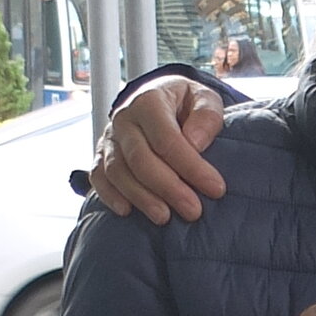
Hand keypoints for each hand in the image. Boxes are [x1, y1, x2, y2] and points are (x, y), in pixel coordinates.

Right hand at [90, 79, 229, 223]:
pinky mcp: (101, 155)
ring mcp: (109, 139)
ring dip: (141, 198)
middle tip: (193, 211)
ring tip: (164, 218)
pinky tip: (127, 211)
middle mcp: (124, 119)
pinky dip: (109, 195)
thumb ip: (206, 115)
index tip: (216, 188)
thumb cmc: (183, 102)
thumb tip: (195, 142)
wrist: (156, 97)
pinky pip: (99, 177)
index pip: (167, 139)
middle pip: (141, 159)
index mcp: (149, 102)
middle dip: (168, 189)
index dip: (191, 167)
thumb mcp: (204, 98)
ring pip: (118, 172)